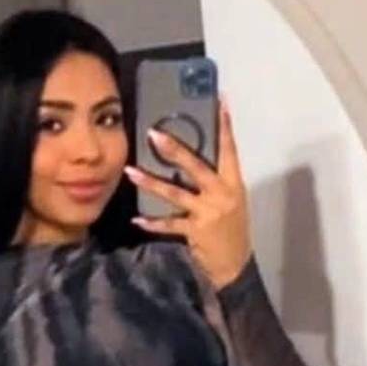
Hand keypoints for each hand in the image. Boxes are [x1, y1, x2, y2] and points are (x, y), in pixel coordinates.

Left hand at [124, 96, 251, 290]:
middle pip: (196, 166)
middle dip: (174, 149)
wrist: (235, 266)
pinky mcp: (194, 231)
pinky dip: (152, 222)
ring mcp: (207, 213)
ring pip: (176, 193)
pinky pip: (168, 224)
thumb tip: (191, 161)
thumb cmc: (231, 231)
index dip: (225, 124)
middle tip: (153, 134)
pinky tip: (137, 219)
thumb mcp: (231, 202)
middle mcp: (222, 194)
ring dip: (151, 182)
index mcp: (233, 183)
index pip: (229, 149)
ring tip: (131, 172)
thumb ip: (216, 182)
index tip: (219, 99)